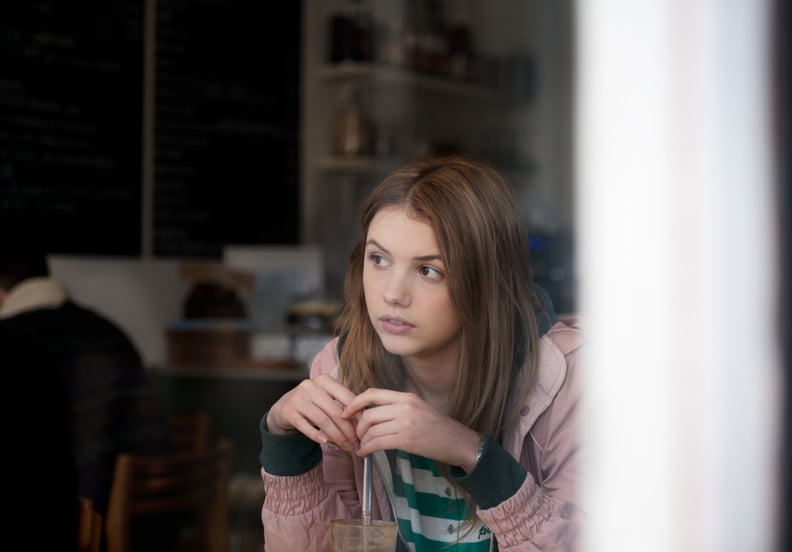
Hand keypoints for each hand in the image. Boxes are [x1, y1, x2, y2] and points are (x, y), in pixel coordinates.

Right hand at [266, 374, 359, 451]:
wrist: (283, 408)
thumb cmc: (311, 404)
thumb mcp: (326, 399)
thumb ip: (342, 407)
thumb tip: (362, 423)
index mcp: (324, 380)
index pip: (346, 397)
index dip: (357, 414)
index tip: (364, 428)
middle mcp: (310, 386)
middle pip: (335, 411)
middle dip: (348, 430)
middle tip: (356, 443)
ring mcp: (297, 398)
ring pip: (322, 420)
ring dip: (336, 436)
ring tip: (345, 446)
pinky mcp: (288, 411)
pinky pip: (305, 426)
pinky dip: (316, 435)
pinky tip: (325, 442)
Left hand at [342, 389, 480, 470]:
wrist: (458, 442)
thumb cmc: (437, 428)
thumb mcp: (418, 409)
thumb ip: (397, 408)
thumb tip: (370, 414)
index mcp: (406, 397)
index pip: (373, 393)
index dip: (355, 402)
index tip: (346, 412)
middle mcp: (405, 406)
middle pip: (368, 413)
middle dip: (357, 427)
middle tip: (356, 436)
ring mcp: (406, 423)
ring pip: (371, 429)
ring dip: (362, 440)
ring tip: (361, 447)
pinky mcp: (406, 440)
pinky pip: (378, 443)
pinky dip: (367, 449)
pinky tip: (365, 453)